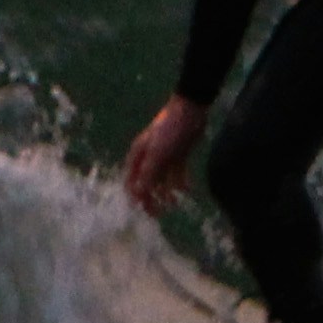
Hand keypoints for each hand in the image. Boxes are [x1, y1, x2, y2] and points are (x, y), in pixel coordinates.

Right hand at [122, 96, 205, 215]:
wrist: (190, 110)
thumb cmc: (169, 131)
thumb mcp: (157, 154)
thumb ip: (147, 175)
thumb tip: (136, 195)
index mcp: (138, 156)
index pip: (132, 181)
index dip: (137, 197)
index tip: (145, 209)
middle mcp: (148, 158)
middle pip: (147, 183)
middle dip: (152, 198)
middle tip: (161, 212)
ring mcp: (164, 157)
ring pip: (162, 180)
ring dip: (167, 192)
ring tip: (176, 202)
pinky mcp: (178, 156)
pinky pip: (177, 174)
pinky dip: (181, 183)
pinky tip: (188, 190)